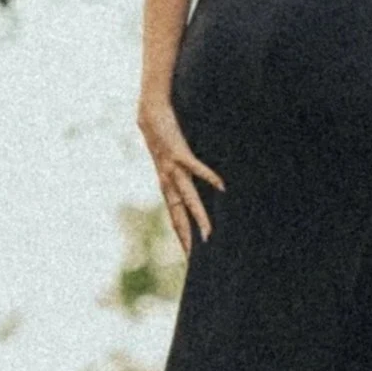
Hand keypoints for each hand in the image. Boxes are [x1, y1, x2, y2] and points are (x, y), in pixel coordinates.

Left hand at [137, 97, 225, 254]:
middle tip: (194, 258)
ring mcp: (172, 167)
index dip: (180, 235)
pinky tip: (221, 187)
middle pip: (178, 214)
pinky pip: (195, 167)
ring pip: (187, 197)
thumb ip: (179, 169)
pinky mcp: (179, 151)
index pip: (174, 215)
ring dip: (199, 216)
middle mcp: (167, 180)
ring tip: (209, 233)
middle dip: (186, 236)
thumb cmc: (162, 133)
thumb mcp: (169, 157)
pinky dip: (208, 176)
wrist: (150, 112)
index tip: (188, 255)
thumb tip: (190, 178)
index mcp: (166, 183)